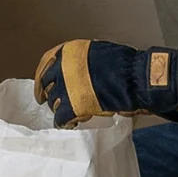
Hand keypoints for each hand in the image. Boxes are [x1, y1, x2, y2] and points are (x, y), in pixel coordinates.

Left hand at [33, 39, 177, 127]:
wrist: (135, 79)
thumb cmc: (125, 64)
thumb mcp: (98, 53)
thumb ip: (84, 61)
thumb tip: (79, 70)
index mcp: (69, 51)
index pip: (46, 63)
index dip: (42, 78)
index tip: (41, 87)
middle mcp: (63, 67)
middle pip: (47, 84)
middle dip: (50, 95)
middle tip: (52, 103)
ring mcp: (66, 87)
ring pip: (54, 102)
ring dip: (59, 109)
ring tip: (67, 114)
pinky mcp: (73, 106)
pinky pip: (61, 118)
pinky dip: (64, 123)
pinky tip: (69, 125)